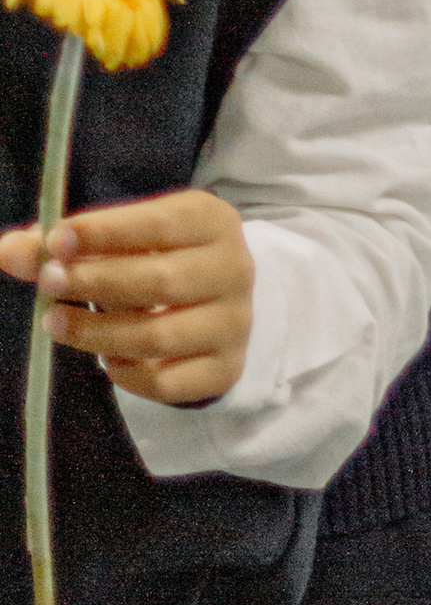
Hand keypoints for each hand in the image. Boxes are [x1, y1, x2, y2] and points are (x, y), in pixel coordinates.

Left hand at [0, 191, 252, 404]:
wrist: (217, 304)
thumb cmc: (158, 259)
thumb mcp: (124, 239)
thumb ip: (67, 245)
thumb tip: (7, 252)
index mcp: (213, 221)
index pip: (158, 224)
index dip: (104, 233)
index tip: (55, 239)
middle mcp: (234, 269)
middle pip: (160, 281)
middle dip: (96, 282)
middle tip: (46, 282)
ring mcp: (234, 323)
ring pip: (158, 336)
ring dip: (97, 332)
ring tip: (54, 322)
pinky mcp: (225, 368)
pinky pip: (166, 383)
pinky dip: (127, 374)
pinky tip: (106, 360)